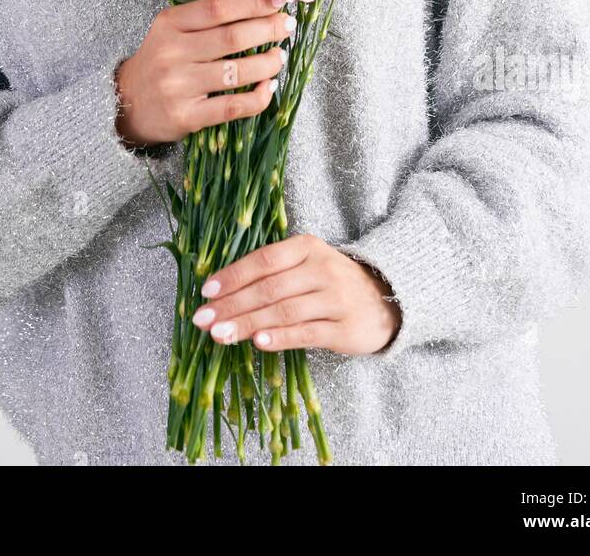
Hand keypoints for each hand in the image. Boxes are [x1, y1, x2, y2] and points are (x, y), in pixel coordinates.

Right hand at [115, 0, 293, 148]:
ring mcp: (178, 86)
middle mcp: (172, 52)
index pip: (219, 7)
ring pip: (237, 71)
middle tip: (287, 27)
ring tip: (280, 57)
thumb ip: (207, 18)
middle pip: (232, 37)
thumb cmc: (160, 61)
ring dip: (268, 63)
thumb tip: (260, 6)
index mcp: (170, 23)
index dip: (254, 2)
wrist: (125, 102)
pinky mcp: (187, 116)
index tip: (279, 0)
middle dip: (268, 30)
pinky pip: (233, 106)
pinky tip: (268, 87)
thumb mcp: (172, 30)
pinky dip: (258, 97)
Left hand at [189, 233, 402, 355]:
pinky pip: (306, 332)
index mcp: (306, 247)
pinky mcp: (344, 328)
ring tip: (220, 335)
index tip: (206, 291)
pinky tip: (258, 342)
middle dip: (232, 304)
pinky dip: (280, 337)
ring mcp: (334, 298)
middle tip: (203, 319)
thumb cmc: (331, 281)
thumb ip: (271, 273)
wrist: (386, 298)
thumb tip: (221, 292)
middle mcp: (321, 268)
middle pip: (269, 288)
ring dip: (248, 323)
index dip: (233, 275)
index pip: (264, 259)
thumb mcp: (305, 264)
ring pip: (284, 311)